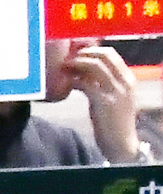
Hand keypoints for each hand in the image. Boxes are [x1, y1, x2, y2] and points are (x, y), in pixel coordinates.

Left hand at [55, 41, 139, 161]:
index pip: (111, 54)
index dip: (91, 50)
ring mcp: (116, 92)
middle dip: (83, 54)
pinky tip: (68, 84)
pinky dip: (75, 81)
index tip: (76, 54)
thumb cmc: (113, 121)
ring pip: (95, 67)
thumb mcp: (113, 97)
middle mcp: (125, 82)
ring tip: (65, 68)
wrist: (121, 143)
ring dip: (77, 65)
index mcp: (129, 79)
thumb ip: (103, 83)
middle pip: (104, 56)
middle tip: (69, 59)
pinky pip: (87, 84)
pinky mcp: (105, 103)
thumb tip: (83, 70)